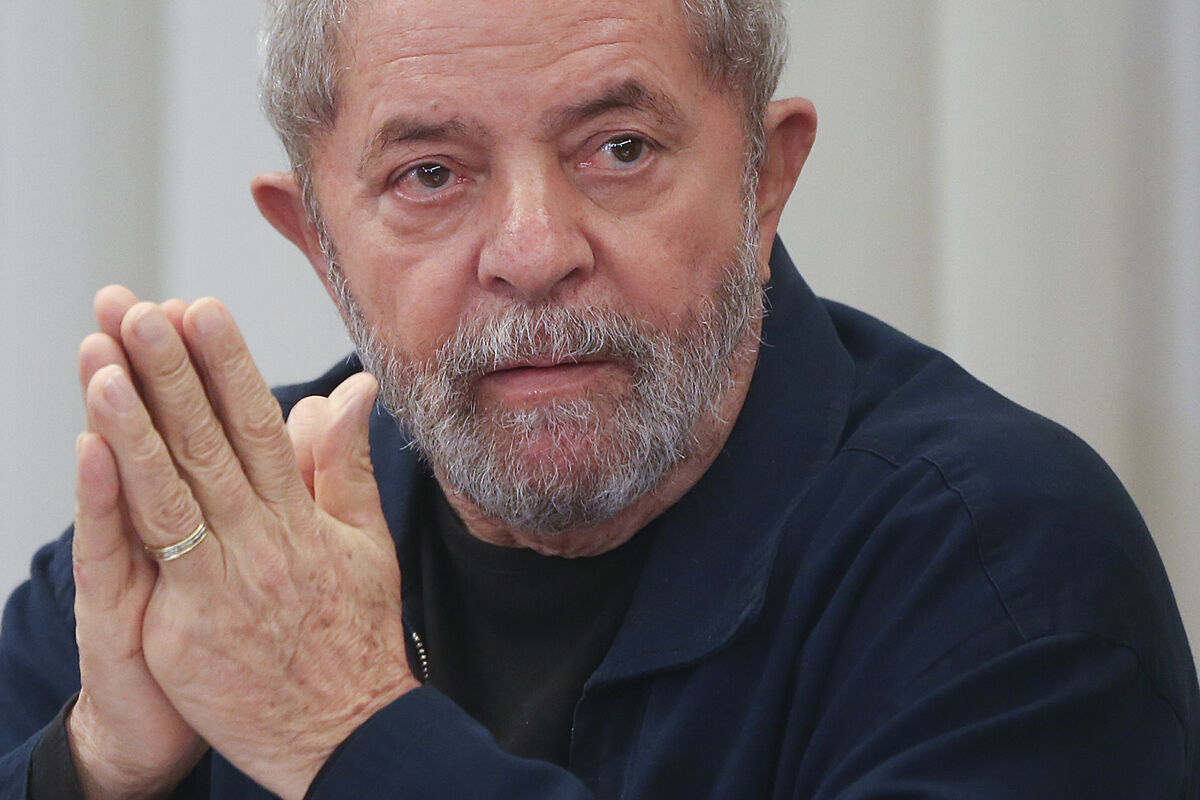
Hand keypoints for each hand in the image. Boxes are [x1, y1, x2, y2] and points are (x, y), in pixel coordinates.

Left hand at [84, 294, 417, 799]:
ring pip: (173, 488)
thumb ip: (345, 462)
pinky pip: (150, 556)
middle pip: (210, 443)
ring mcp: (222, 586)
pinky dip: (120, 501)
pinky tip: (94, 451)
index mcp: (305, 519)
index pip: (261, 424)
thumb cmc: (356, 637)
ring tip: (106, 357)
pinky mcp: (185, 631)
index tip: (204, 309)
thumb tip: (346, 391)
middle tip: (141, 309)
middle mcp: (264, 542)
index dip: (230, 364)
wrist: (348, 735)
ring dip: (136, 419)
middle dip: (174, 370)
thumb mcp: (364, 542)